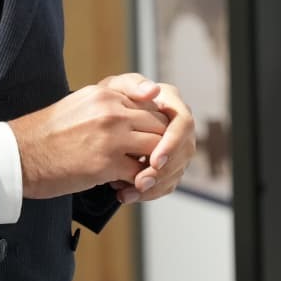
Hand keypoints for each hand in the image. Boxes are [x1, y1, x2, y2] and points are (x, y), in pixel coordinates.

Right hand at [7, 78, 168, 199]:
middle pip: (159, 126)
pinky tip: (124, 187)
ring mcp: (111, 136)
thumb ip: (108, 106)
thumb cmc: (46, 134)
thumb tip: (133, 120)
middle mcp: (111, 110)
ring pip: (157, 149)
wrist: (19, 155)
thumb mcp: (79, 105)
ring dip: (153, 165)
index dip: (153, 126)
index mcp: (105, 93)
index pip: (150, 105)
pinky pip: (140, 173)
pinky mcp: (107, 163)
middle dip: (160, 146)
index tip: (147, 141)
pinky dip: (138, 183)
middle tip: (150, 163)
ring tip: (139, 175)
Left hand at [103, 76, 194, 204]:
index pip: (183, 125)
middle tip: (140, 182)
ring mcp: (175, 147)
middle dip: (163, 171)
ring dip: (154, 186)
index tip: (154, 160)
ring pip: (176, 171)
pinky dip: (148, 192)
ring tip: (129, 191)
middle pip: (184, 153)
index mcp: (173, 105)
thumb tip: (153, 91)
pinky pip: (165, 182)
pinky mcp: (166, 165)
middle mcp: (179, 127)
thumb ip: (133, 85)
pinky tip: (127, 195)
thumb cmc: (109, 99)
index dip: (172, 144)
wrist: (96, 120)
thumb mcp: (116, 88)